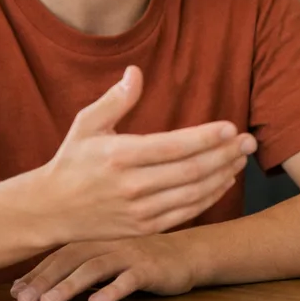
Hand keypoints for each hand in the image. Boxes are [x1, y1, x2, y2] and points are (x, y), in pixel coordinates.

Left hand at [11, 235, 190, 300]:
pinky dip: (113, 290)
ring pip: (96, 267)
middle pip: (72, 258)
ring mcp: (131, 255)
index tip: (15, 292)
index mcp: (97, 240)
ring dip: (70, 285)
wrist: (189, 254)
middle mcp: (110, 243)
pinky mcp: (151, 269)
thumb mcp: (110, 258)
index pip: (61, 254)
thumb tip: (39, 288)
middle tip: (23, 300)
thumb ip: (80, 267)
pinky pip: (130, 279)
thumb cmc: (143, 259)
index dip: (37, 272)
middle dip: (45, 279)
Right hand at [34, 66, 253, 242]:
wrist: (50, 210)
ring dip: (223, 175)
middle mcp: (131, 186)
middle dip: (225, 155)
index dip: (206, 138)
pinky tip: (224, 180)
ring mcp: (139, 211)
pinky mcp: (144, 228)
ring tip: (241, 158)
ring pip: (193, 194)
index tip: (231, 127)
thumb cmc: (72, 160)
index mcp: (119, 156)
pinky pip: (186, 213)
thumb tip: (136, 72)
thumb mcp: (86, 124)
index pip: (173, 146)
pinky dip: (210, 198)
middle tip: (249, 141)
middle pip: (191, 171)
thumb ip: (115, 99)